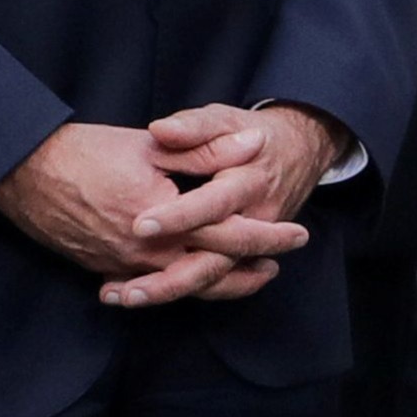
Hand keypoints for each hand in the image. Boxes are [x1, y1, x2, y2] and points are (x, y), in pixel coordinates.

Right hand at [0, 110, 341, 309]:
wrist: (22, 172)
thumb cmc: (85, 150)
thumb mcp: (152, 144)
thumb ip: (206, 149)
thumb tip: (252, 147)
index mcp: (164, 218)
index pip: (231, 234)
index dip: (268, 235)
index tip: (297, 234)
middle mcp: (146, 252)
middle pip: (212, 272)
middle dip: (250, 270)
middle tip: (279, 263)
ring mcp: (123, 267)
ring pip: (183, 288)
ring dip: (219, 284)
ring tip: (247, 277)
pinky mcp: (104, 270)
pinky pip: (150, 289)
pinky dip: (177, 288)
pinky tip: (190, 283)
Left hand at [112, 103, 344, 309]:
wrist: (295, 154)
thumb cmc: (250, 134)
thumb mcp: (225, 120)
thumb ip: (194, 127)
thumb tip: (160, 130)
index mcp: (248, 184)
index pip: (213, 205)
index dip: (179, 217)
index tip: (140, 225)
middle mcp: (253, 222)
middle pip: (215, 259)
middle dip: (170, 278)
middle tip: (127, 289)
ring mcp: (249, 246)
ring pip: (210, 278)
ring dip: (167, 292)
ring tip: (121, 296)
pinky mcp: (239, 256)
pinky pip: (210, 281)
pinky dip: (175, 291)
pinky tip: (133, 293)